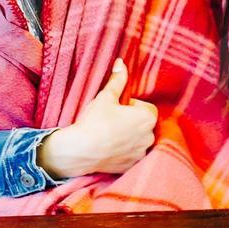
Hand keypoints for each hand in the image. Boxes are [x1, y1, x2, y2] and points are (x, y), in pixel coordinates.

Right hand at [36, 59, 157, 178]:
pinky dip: (125, 151)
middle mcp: (149, 136)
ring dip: (130, 136)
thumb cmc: (94, 121)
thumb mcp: (106, 96)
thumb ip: (117, 80)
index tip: (118, 108)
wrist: (79, 150)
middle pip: (144, 124)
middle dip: (133, 121)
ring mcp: (141, 153)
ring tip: (111, 134)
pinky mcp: (132, 165)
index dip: (133, 106)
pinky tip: (110, 147)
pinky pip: (132, 154)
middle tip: (113, 120)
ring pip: (139, 140)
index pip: (147, 108)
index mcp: (148, 118)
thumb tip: (121, 63)